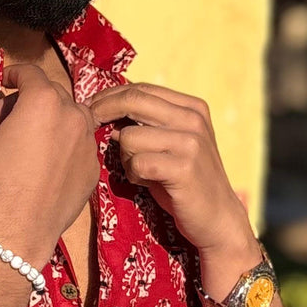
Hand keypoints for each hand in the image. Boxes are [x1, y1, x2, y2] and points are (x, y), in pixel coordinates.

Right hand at [0, 64, 99, 263]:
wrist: (22, 224)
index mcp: (43, 100)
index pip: (30, 73)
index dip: (15, 74)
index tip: (5, 81)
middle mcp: (72, 114)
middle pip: (53, 93)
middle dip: (33, 98)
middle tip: (12, 116)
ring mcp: (87, 141)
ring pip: (74, 117)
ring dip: (57, 118)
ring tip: (37, 135)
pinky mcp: (93, 166)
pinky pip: (81, 145)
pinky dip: (68, 145)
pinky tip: (51, 162)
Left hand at [89, 83, 255, 262]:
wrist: (218, 218)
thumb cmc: (185, 180)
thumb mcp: (171, 143)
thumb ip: (147, 124)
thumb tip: (104, 110)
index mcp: (192, 107)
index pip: (141, 89)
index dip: (110, 96)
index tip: (89, 106)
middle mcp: (194, 119)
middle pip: (133, 101)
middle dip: (103, 111)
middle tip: (89, 124)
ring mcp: (191, 143)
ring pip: (129, 136)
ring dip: (124, 157)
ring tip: (138, 170)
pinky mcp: (184, 169)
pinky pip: (137, 163)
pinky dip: (133, 174)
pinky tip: (145, 182)